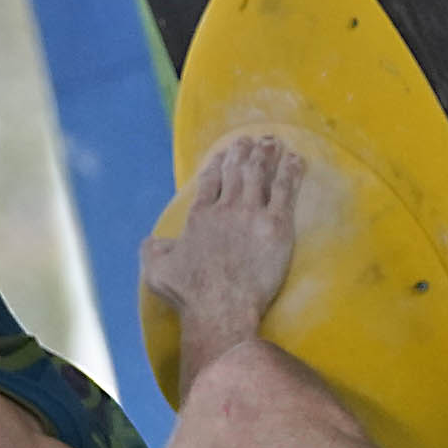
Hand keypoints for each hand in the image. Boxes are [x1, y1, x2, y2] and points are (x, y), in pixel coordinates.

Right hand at [142, 134, 306, 371]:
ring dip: (266, 154)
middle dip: (243, 151)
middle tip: (252, 139)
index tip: (224, 152)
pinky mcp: (277, 226)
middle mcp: (225, 208)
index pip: (210, 180)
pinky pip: (285, 190)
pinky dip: (290, 172)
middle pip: (236, 170)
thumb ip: (153, 250)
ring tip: (272, 141)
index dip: (218, 163)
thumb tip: (152, 241)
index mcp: (200, 216)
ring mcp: (252, 214)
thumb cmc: (189, 294)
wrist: (220, 307)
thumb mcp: (157, 270)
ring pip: (260, 174)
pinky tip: (295, 159)